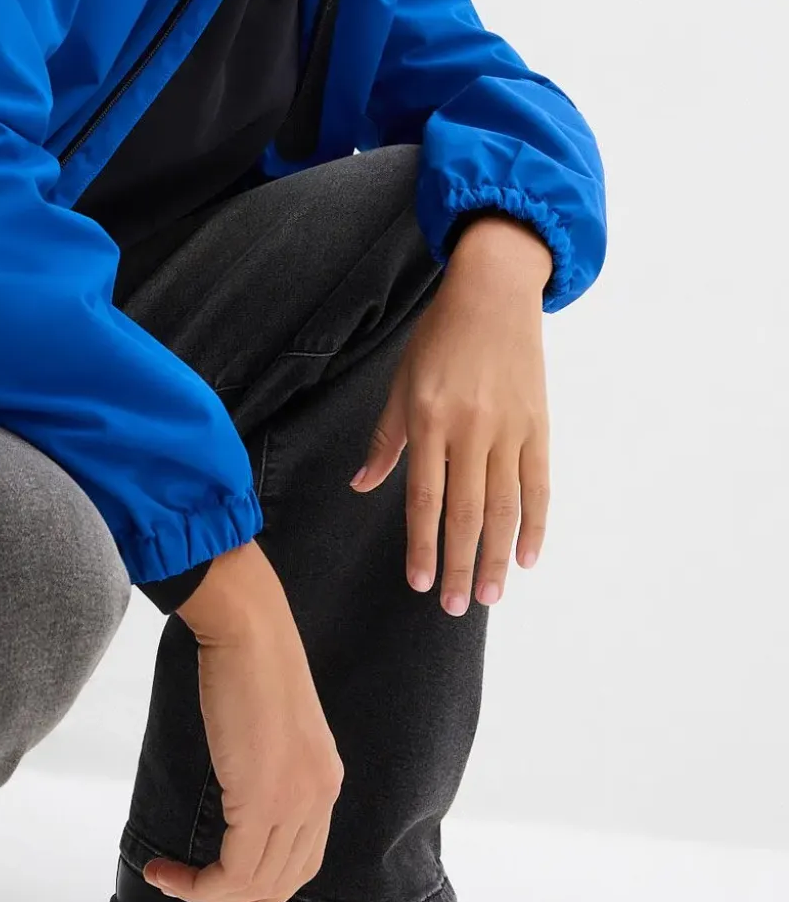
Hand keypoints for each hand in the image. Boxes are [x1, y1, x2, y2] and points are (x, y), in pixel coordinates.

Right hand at [145, 554, 343, 901]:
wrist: (250, 632)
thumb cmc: (251, 661)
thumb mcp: (271, 724)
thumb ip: (268, 763)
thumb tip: (241, 788)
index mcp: (324, 779)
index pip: (304, 859)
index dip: (269, 889)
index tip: (231, 897)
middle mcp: (318, 797)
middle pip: (282, 880)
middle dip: (236, 900)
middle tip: (192, 895)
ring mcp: (295, 802)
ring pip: (255, 882)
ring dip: (205, 893)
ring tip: (167, 879)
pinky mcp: (262, 801)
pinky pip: (233, 871)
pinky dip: (198, 884)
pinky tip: (168, 872)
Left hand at [349, 219, 550, 615]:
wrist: (492, 293)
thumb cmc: (439, 338)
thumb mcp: (401, 383)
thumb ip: (385, 439)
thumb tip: (362, 485)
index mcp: (428, 418)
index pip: (423, 497)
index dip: (423, 544)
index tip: (421, 583)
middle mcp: (469, 428)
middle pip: (466, 512)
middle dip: (460, 565)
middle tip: (457, 607)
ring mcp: (509, 428)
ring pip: (504, 507)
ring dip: (497, 556)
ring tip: (490, 595)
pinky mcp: (539, 425)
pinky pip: (539, 485)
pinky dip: (536, 524)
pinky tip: (528, 557)